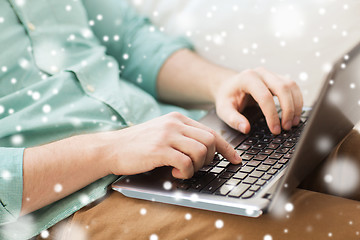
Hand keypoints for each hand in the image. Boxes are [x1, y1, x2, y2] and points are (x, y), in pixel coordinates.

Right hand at [100, 112, 240, 178]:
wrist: (112, 147)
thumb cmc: (138, 144)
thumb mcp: (163, 133)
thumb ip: (183, 136)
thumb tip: (207, 150)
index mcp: (178, 119)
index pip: (211, 131)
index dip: (227, 148)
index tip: (235, 159)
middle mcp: (175, 124)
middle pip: (210, 141)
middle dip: (211, 159)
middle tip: (199, 167)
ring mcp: (167, 135)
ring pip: (201, 151)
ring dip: (198, 166)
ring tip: (185, 171)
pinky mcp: (160, 149)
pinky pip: (186, 163)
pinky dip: (186, 172)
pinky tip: (175, 173)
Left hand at [214, 67, 302, 134]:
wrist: (228, 85)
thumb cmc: (227, 97)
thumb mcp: (223, 109)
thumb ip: (233, 119)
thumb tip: (246, 129)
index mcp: (247, 78)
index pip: (265, 96)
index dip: (272, 115)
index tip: (275, 130)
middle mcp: (261, 73)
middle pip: (282, 88)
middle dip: (288, 110)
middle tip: (286, 128)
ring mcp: (271, 74)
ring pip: (291, 86)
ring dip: (296, 105)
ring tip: (293, 123)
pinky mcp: (278, 79)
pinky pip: (293, 88)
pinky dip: (297, 101)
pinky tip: (295, 115)